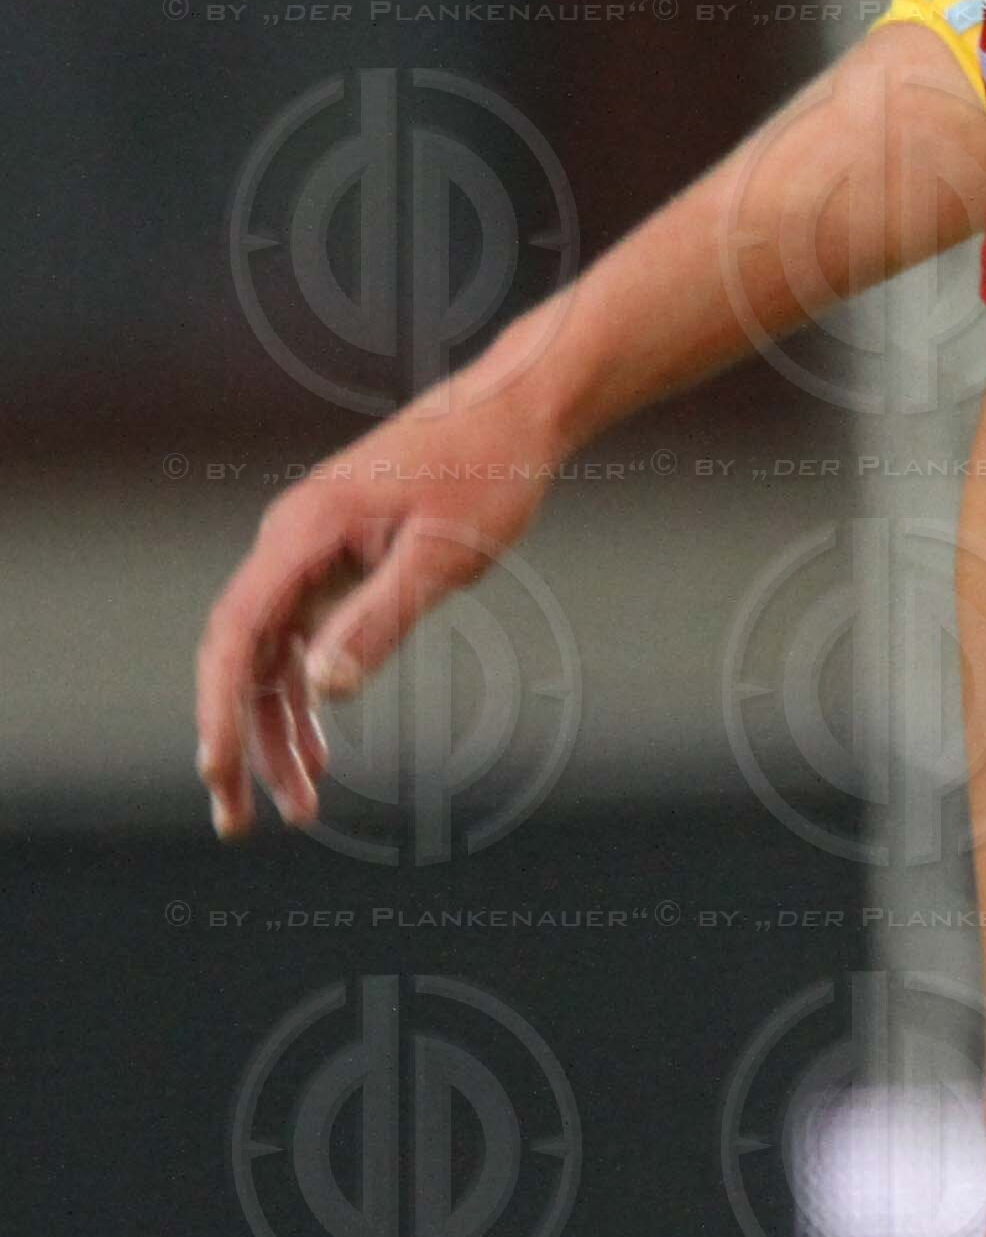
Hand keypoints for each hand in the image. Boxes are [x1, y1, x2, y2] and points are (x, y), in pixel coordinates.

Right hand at [195, 343, 567, 834]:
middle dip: (236, 740)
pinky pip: (304, 639)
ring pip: (273, 656)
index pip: (236, 634)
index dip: (219, 710)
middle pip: (241, 655)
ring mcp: (310, 552)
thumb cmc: (488, 475)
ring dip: (276, 731)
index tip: (217, 775)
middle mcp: (291, 542)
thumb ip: (382, 617)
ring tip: (296, 808)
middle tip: (236, 823)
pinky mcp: (337, 561)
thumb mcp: (444, 554)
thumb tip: (323, 688)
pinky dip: (309, 695)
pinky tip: (320, 752)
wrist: (517, 414)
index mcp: (302, 533)